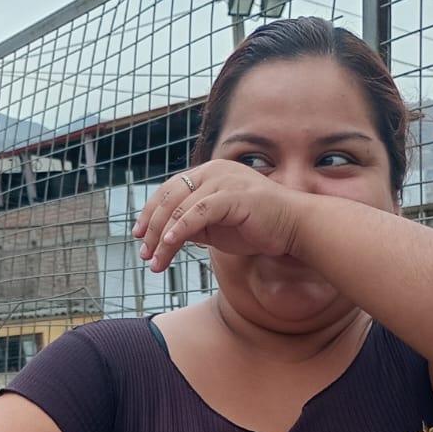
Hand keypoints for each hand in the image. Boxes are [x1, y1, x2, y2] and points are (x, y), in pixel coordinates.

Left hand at [132, 162, 301, 273]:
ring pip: (180, 208)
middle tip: (143, 254)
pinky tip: (168, 246)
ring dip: (162, 237)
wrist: (294, 227)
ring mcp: (223, 181)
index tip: (138, 236)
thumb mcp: (217, 227)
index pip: (169, 190)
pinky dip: (180, 229)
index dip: (150, 213)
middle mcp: (213, 171)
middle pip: (169, 198)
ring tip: (155, 261)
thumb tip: (166, 236)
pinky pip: (198, 213)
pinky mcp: (232, 196)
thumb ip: (194, 226)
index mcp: (209, 173)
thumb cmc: (259, 227)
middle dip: (151, 228)